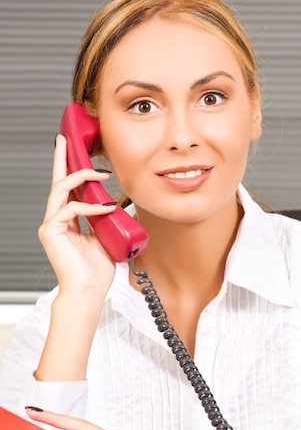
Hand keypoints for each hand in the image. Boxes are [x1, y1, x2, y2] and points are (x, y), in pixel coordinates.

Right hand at [38, 134, 116, 294]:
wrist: (89, 290)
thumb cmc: (97, 270)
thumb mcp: (107, 237)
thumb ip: (107, 219)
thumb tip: (120, 204)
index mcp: (70, 219)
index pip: (70, 189)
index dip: (71, 168)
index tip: (73, 148)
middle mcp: (57, 219)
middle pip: (58, 182)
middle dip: (61, 159)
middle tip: (64, 139)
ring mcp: (51, 224)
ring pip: (61, 189)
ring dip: (81, 177)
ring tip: (101, 174)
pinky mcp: (50, 231)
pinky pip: (71, 209)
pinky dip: (90, 206)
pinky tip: (106, 207)